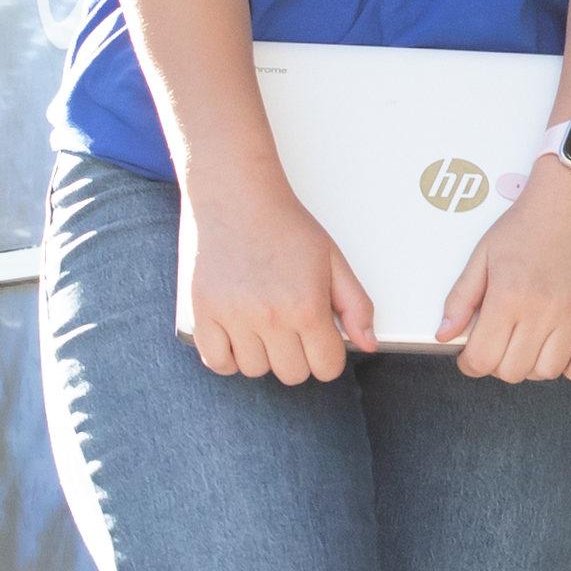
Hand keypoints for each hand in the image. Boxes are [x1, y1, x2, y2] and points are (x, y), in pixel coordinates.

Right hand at [178, 175, 375, 378]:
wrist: (236, 196)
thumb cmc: (286, 226)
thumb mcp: (332, 260)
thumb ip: (356, 306)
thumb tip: (368, 345)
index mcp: (307, 306)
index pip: (326, 368)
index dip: (327, 355)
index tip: (319, 338)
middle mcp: (270, 316)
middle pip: (292, 374)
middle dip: (297, 356)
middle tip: (290, 325)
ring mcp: (233, 316)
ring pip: (254, 370)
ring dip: (262, 355)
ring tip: (262, 322)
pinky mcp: (202, 312)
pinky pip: (217, 362)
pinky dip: (228, 357)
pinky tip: (237, 336)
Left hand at [437, 159, 570, 383]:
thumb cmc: (530, 223)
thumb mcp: (483, 255)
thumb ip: (461, 298)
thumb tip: (445, 333)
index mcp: (509, 295)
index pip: (483, 358)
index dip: (471, 364)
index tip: (472, 357)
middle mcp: (543, 309)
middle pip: (513, 371)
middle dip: (498, 365)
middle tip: (499, 346)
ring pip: (548, 372)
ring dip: (533, 367)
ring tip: (528, 346)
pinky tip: (560, 351)